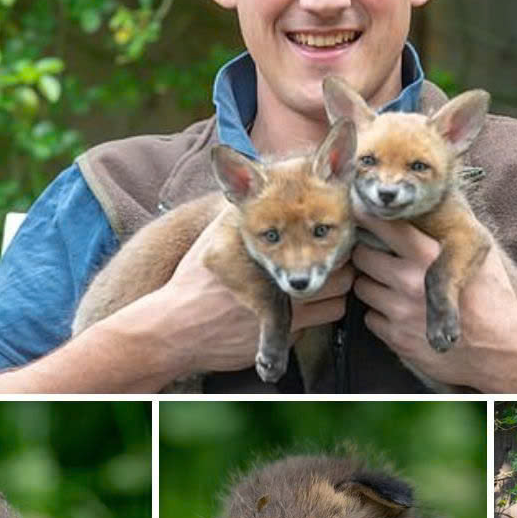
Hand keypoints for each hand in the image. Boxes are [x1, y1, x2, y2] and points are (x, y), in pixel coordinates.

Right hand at [149, 211, 352, 377]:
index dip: (332, 239)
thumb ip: (241, 211)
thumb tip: (251, 180)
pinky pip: (318, 327)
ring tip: (319, 292)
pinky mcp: (284, 337)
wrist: (174, 329)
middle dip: (340, 270)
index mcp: (270, 252)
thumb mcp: (216, 237)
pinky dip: (314, 320)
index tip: (329, 239)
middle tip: (328, 267)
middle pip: (341, 274)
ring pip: (337, 303)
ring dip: (332, 297)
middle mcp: (282, 281)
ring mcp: (286, 312)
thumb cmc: (193, 282)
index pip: (325, 242)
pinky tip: (298, 313)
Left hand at [351, 208, 516, 390]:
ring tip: (393, 287)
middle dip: (369, 255)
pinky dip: (380, 315)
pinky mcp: (396, 338)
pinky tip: (400, 314)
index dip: (368, 216)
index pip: (384, 225)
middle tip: (380, 257)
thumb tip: (435, 207)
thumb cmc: (495, 301)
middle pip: (362, 256)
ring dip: (373, 285)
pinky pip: (370, 318)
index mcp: (428, 256)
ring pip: (362, 287)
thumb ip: (453, 233)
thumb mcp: (481, 256)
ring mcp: (399, 311)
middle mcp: (408, 281)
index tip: (360, 209)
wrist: (502, 351)